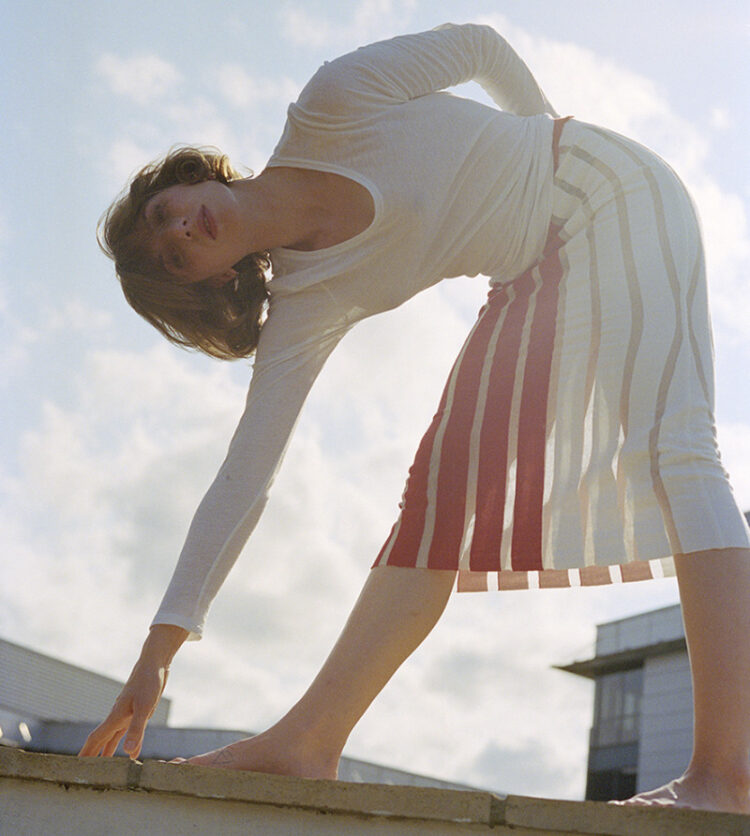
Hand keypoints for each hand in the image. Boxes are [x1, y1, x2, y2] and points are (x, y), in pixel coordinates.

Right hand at [78, 625, 187, 759]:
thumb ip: (136, 730)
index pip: (96, 739)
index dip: (86, 754)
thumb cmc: (148, 682)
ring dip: (108, 751)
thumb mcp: (145, 707)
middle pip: (102, 740)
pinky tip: (132, 753)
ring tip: (104, 767)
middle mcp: (118, 716)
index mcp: (115, 717)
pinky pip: (129, 731)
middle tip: (85, 772)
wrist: (155, 662)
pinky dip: (128, 743)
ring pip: (114, 737)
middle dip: (93, 755)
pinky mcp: (138, 710)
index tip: (75, 768)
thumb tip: (128, 753)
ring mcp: (127, 713)